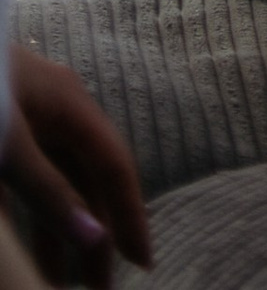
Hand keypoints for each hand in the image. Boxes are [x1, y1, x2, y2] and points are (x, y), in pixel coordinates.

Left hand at [4, 51, 150, 283]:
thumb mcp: (8, 146)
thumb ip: (48, 192)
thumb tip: (95, 239)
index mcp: (69, 104)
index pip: (113, 165)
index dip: (130, 214)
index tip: (143, 263)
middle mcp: (58, 109)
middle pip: (87, 178)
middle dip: (96, 235)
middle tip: (102, 289)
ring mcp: (29, 117)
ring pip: (58, 182)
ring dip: (61, 233)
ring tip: (61, 284)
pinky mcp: (5, 128)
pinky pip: (29, 180)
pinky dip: (33, 216)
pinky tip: (27, 251)